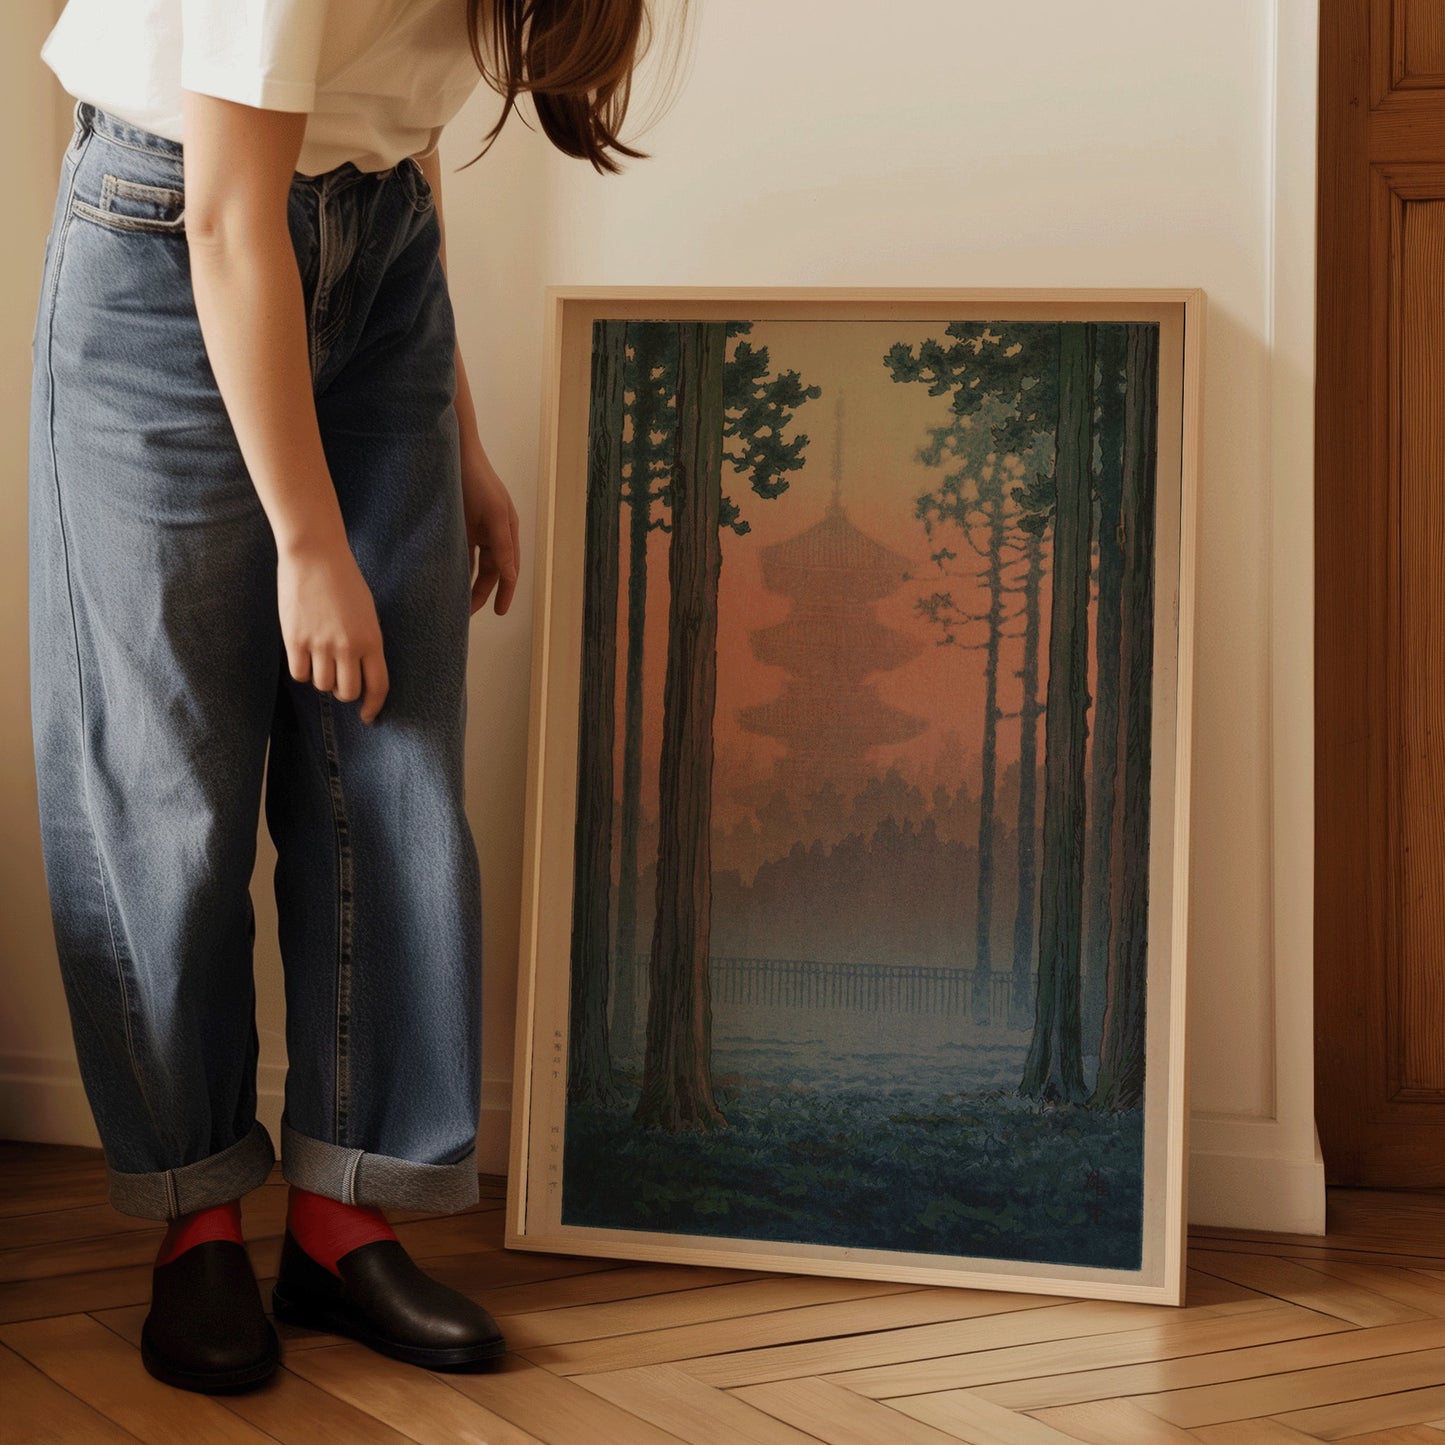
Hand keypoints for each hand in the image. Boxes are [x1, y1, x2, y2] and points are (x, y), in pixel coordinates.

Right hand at [277, 535, 389, 722]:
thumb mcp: (367, 614)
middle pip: (347, 692)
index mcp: (372, 640)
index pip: (378, 686)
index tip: (367, 715)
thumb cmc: (344, 581)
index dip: (373, 706)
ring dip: (322, 678)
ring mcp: (320, 644)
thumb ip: (366, 644)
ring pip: (322, 685)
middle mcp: (348, 646)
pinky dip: (302, 671)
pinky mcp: (295, 640)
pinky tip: (304, 655)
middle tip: (339, 680)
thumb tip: (361, 674)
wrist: (315, 555)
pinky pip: (299, 675)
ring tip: (320, 657)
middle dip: (344, 692)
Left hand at [460, 434, 519, 616]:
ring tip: (454, 603)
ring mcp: (472, 529)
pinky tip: (443, 579)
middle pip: (489, 571)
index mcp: (507, 531)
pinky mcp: (455, 525)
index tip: (498, 613)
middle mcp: (492, 533)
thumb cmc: (476, 480)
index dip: (505, 592)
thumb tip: (511, 576)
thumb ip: (502, 546)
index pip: (509, 569)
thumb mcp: (494, 514)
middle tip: (465, 614)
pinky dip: (452, 567)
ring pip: (471, 564)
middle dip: (481, 592)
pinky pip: (455, 552)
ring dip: (465, 582)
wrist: (453, 453)